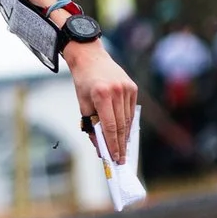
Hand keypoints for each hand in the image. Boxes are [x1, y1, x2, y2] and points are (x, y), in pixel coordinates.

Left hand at [65, 38, 136, 163]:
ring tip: (123, 151)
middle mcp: (117, 91)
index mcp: (102, 95)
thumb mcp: (83, 104)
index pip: (110, 126)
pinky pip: (131, 111)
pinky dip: (128, 123)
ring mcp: (127, 88)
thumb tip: (100, 147)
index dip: (113, 145)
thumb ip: (92, 126)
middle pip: (121, 125)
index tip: (114, 159)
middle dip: (120, 145)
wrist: (90, 57)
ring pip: (128, 119)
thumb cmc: (84, 82)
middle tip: (120, 160)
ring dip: (125, 136)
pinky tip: (125, 134)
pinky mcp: (133, 87)